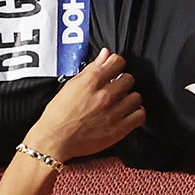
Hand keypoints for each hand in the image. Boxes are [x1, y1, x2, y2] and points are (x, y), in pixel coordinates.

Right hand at [23, 49, 145, 160]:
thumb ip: (92, 69)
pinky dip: (136, 113)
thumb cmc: (59, 113)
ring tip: (121, 102)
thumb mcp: (72, 85)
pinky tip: (128, 113)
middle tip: (116, 89)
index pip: (118, 62)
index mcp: (91, 82)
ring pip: (136, 97)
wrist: (55, 139)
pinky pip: (139, 116)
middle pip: (130, 79)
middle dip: (123, 82)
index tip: (115, 70)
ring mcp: (113, 112)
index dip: (117, 65)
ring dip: (130, 98)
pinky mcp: (118, 129)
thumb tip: (106, 54)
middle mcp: (104, 95)